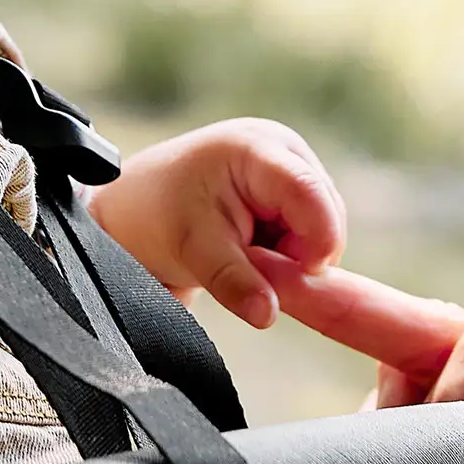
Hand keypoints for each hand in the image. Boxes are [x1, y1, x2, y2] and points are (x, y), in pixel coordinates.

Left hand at [86, 119, 344, 326]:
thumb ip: (235, 283)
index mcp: (257, 148)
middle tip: (256, 270)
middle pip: (326, 213)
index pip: (309, 194)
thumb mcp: (194, 251)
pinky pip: (313, 230)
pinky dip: (292, 251)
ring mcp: (290, 166)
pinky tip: (257, 251)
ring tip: (248, 257)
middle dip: (302, 253)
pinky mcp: (291, 188)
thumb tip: (269, 315)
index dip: (317, 241)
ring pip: (324, 225)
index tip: (303, 277)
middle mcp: (282, 149)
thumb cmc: (155, 215)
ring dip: (296, 254)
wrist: (136, 209)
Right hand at [257, 259, 463, 463]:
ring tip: (350, 414)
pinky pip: (421, 435)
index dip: (451, 366)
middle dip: (368, 312)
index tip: (419, 415)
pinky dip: (381, 425)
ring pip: (430, 382)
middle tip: (284, 284)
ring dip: (382, 380)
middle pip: (456, 344)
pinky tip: (354, 435)